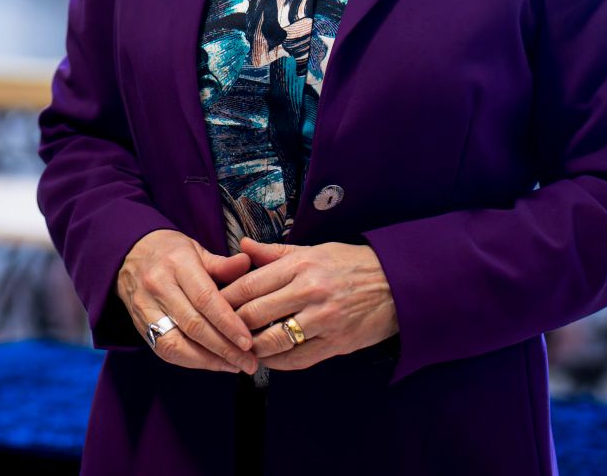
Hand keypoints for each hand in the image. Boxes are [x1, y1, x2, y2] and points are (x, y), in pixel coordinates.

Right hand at [115, 229, 257, 373]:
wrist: (130, 253)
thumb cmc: (171, 252)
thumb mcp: (196, 250)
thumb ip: (222, 264)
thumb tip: (246, 264)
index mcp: (177, 263)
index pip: (205, 298)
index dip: (228, 323)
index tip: (248, 342)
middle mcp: (158, 285)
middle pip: (193, 325)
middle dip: (224, 348)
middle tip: (249, 362)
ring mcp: (145, 307)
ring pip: (176, 343)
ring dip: (208, 360)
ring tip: (233, 366)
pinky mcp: (139, 324)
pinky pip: (165, 349)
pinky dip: (190, 360)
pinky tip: (211, 362)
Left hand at [219, 238, 398, 370]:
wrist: (396, 284)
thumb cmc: (350, 264)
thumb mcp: (313, 250)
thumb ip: (274, 252)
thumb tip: (240, 245)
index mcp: (300, 266)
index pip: (248, 285)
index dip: (224, 299)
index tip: (210, 305)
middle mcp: (309, 292)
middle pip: (254, 315)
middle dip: (232, 325)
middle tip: (218, 330)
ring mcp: (322, 320)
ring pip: (273, 341)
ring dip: (251, 348)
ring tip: (240, 347)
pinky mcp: (335, 343)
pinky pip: (297, 359)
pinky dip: (277, 362)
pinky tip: (266, 359)